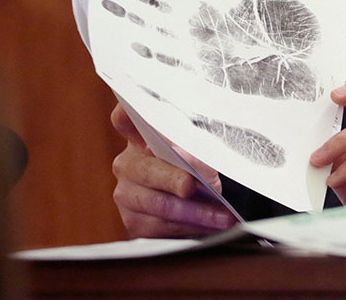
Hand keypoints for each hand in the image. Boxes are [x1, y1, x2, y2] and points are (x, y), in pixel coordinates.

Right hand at [110, 103, 238, 237]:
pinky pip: (162, 228)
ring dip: (194, 212)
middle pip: (147, 170)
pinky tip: (210, 226)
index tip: (141, 121)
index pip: (124, 118)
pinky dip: (190, 227)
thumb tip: (188, 158)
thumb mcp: (201, 151)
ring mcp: (127, 194)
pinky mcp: (134, 223)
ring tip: (221, 215)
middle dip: (174, 179)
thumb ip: (193, 149)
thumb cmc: (198, 167)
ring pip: (159, 204)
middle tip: (192, 185)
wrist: (198, 202)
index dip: (128, 117)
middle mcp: (128, 164)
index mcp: (141, 136)